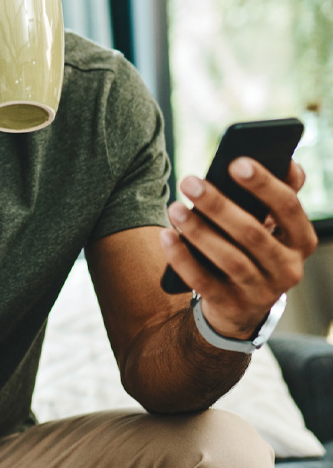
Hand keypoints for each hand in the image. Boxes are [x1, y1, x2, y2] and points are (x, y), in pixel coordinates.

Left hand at [160, 158, 317, 338]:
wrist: (242, 305)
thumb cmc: (254, 248)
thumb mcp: (272, 225)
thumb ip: (279, 194)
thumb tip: (288, 161)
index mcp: (302, 240)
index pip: (288, 207)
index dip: (264, 184)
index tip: (235, 162)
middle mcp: (288, 268)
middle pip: (253, 234)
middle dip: (219, 205)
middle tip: (189, 181)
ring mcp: (261, 291)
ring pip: (230, 259)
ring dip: (198, 231)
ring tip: (173, 208)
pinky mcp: (232, 306)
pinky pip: (204, 282)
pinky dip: (182, 258)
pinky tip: (166, 236)